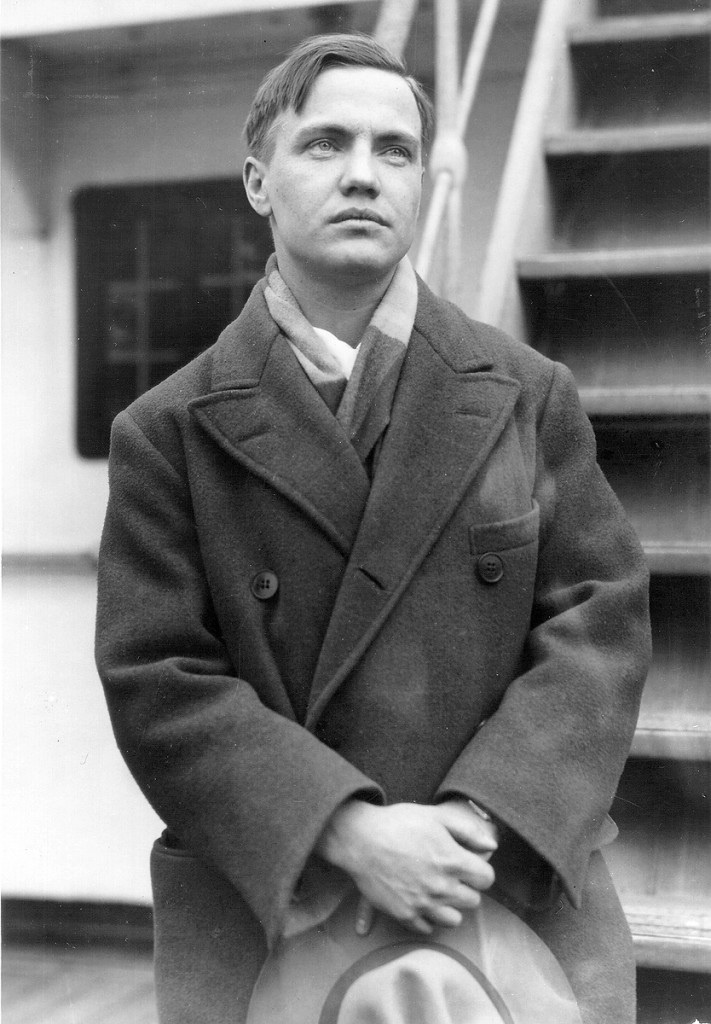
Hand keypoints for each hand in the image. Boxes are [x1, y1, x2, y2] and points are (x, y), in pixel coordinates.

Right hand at [315, 800, 496, 934]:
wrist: (360, 838)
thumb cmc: (398, 822)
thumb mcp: (435, 815)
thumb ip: (468, 830)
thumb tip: (492, 845)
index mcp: (453, 861)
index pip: (487, 879)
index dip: (480, 870)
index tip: (468, 864)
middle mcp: (442, 887)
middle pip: (473, 901)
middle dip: (466, 887)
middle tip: (451, 875)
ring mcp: (423, 904)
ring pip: (454, 919)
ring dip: (450, 906)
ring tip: (437, 890)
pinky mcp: (405, 915)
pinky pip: (428, 928)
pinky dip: (428, 917)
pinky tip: (420, 900)